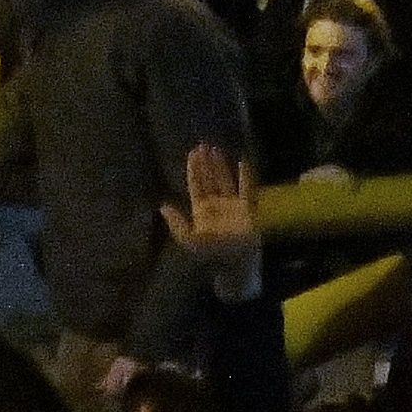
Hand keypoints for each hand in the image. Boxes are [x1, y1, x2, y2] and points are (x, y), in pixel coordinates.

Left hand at [165, 140, 257, 258]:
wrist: (234, 266)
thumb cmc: (211, 256)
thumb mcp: (189, 240)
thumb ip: (177, 223)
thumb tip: (163, 206)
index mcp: (201, 211)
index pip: (197, 185)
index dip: (194, 170)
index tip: (193, 153)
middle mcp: (216, 205)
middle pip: (210, 179)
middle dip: (206, 163)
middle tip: (203, 145)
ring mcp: (233, 206)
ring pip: (226, 180)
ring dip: (221, 166)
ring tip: (216, 149)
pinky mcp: (248, 210)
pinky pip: (248, 190)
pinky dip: (246, 177)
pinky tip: (243, 162)